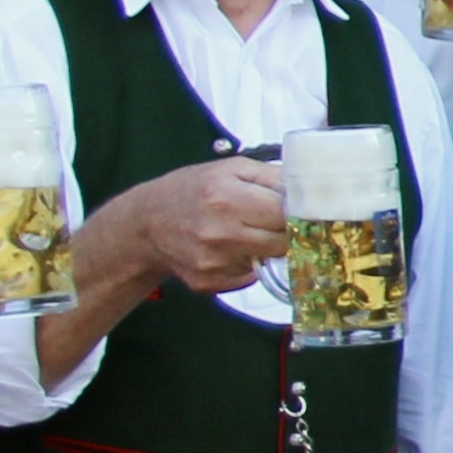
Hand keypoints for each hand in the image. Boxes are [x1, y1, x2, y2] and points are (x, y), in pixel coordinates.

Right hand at [93, 152, 288, 297]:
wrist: (146, 223)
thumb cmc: (189, 191)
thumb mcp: (230, 169)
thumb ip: (272, 177)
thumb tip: (306, 189)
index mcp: (226, 199)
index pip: (286, 214)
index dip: (299, 211)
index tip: (303, 209)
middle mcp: (220, 234)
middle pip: (282, 242)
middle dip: (286, 231)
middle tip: (275, 220)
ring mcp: (214, 263)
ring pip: (268, 261)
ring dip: (266, 247)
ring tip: (246, 230)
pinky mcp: (209, 283)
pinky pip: (248, 276)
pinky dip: (247, 263)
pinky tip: (230, 248)